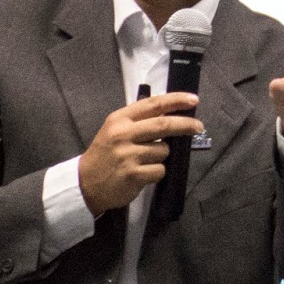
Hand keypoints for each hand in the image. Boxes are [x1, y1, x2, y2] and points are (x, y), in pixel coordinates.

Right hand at [78, 93, 203, 214]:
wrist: (85, 183)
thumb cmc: (106, 154)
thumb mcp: (115, 130)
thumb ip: (139, 121)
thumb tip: (172, 113)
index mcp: (119, 119)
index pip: (153, 104)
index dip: (176, 100)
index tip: (193, 100)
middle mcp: (123, 134)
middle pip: (164, 125)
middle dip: (186, 125)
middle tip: (199, 127)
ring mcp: (128, 155)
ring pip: (164, 150)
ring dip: (162, 156)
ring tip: (144, 161)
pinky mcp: (133, 174)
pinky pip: (160, 169)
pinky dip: (157, 172)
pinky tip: (142, 174)